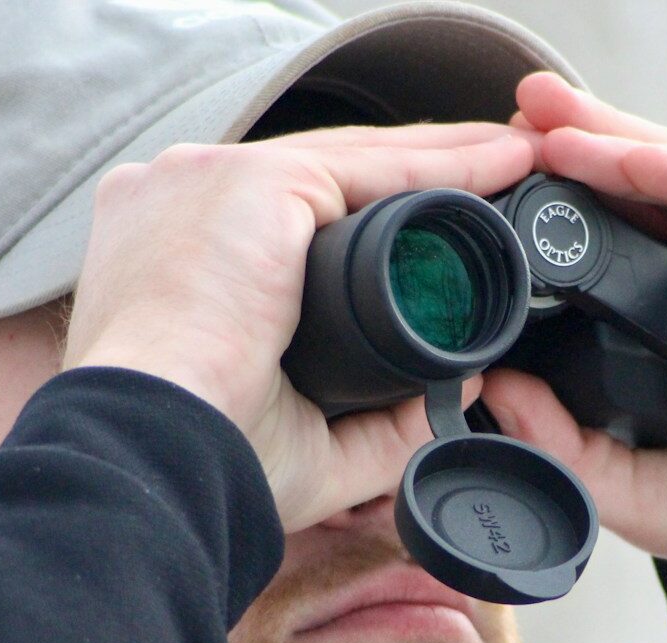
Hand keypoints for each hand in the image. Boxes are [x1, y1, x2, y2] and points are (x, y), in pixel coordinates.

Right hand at [65, 124, 535, 531]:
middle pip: (324, 173)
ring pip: (352, 160)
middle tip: (497, 170)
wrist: (152, 456)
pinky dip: (441, 167)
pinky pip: (369, 167)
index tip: (432, 225)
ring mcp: (205, 178)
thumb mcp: (304, 441)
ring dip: (444, 158)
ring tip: (514, 160)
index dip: (367, 212)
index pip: (285, 215)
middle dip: (416, 170)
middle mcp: (175, 197)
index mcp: (165, 249)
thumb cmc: (202, 460)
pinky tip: (497, 165)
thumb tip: (458, 393)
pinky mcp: (248, 181)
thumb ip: (380, 420)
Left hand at [483, 73, 666, 580]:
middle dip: (588, 148)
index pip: (635, 241)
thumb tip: (499, 394)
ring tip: (554, 125)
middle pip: (664, 192)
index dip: (569, 206)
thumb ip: (586, 462)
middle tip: (515, 112)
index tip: (493, 177)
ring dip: (628, 147)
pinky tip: (637, 162)